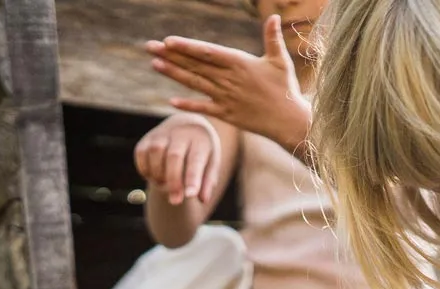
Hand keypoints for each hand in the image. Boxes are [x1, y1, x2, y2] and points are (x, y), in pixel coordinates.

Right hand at [134, 113, 221, 204]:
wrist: (186, 125)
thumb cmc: (201, 151)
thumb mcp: (211, 164)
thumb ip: (208, 182)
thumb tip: (203, 200)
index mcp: (200, 141)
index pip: (196, 160)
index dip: (192, 179)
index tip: (190, 195)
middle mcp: (180, 133)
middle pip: (174, 156)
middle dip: (173, 180)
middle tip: (175, 201)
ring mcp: (161, 134)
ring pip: (155, 153)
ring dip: (158, 174)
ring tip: (165, 184)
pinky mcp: (146, 138)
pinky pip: (141, 154)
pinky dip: (145, 169)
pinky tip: (154, 176)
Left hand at [145, 16, 310, 150]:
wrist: (289, 121)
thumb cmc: (286, 88)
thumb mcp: (280, 60)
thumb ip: (272, 38)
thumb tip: (274, 17)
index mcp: (240, 63)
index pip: (207, 53)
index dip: (187, 47)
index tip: (168, 41)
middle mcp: (229, 80)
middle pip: (195, 65)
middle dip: (171, 56)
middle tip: (150, 47)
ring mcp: (226, 98)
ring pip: (195, 83)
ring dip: (173, 74)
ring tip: (154, 64)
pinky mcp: (227, 114)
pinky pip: (204, 108)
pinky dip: (188, 105)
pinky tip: (171, 101)